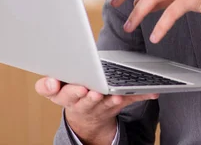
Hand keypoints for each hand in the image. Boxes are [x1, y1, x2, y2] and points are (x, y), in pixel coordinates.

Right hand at [35, 77, 157, 144]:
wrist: (86, 120)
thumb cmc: (72, 94)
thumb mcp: (57, 89)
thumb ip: (50, 84)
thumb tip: (49, 79)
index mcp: (61, 94)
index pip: (52, 91)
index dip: (51, 87)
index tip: (54, 83)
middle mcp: (78, 102)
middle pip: (79, 99)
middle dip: (84, 94)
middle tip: (89, 90)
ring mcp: (98, 106)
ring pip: (104, 103)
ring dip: (109, 99)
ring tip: (114, 96)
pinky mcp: (116, 105)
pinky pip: (129, 99)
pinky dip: (141, 95)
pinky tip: (152, 92)